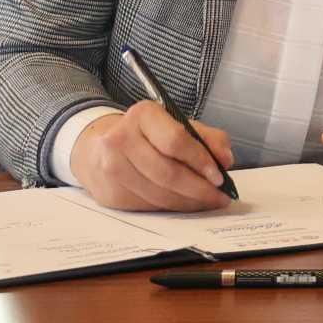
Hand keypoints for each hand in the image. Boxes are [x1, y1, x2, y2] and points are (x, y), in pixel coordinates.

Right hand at [71, 100, 235, 211]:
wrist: (97, 147)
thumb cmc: (144, 134)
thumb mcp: (174, 123)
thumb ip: (205, 136)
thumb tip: (225, 159)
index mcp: (142, 115)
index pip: (175, 141)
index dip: (200, 161)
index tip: (219, 176)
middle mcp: (121, 139)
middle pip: (168, 173)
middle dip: (199, 189)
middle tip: (220, 196)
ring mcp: (112, 168)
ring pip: (159, 194)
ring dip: (189, 202)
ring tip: (207, 202)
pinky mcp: (110, 193)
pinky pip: (149, 206)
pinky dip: (172, 207)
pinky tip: (185, 204)